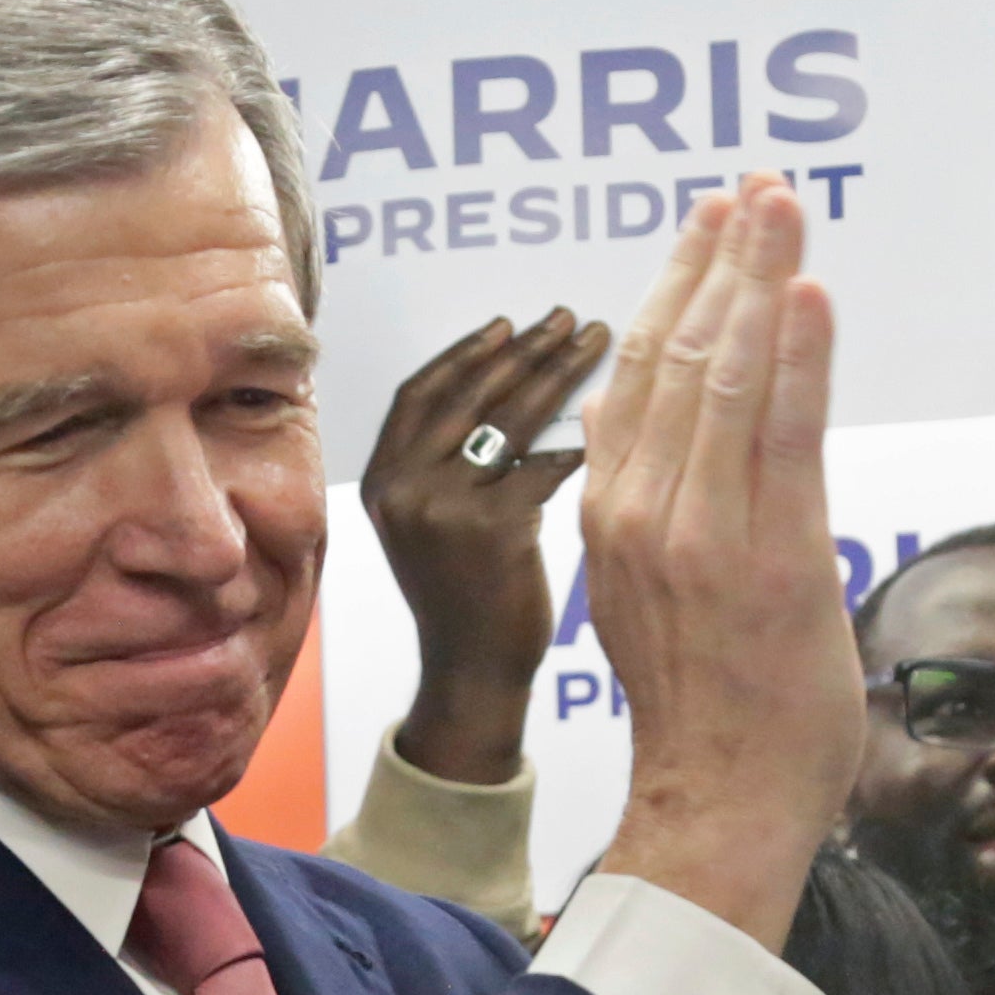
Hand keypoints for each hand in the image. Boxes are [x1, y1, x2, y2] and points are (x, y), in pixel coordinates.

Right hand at [362, 310, 611, 784]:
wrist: (472, 675)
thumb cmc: (466, 599)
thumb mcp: (431, 526)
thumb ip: (446, 465)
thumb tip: (507, 389)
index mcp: (382, 481)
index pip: (420, 393)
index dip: (465, 352)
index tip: (508, 325)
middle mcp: (403, 488)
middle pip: (469, 393)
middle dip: (523, 349)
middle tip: (567, 320)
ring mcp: (442, 509)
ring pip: (508, 418)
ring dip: (557, 373)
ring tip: (593, 344)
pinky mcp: (491, 530)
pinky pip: (544, 464)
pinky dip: (579, 438)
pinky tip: (612, 415)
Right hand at [577, 181, 855, 945]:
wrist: (717, 801)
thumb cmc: (702, 708)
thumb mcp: (639, 590)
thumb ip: (633, 500)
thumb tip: (619, 421)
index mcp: (613, 514)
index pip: (636, 374)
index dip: (673, 288)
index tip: (708, 227)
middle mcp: (646, 510)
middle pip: (678, 355)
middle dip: (721, 261)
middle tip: (754, 190)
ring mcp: (704, 531)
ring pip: (727, 375)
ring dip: (761, 280)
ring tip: (782, 208)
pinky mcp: (772, 554)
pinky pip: (783, 432)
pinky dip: (799, 354)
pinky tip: (810, 292)